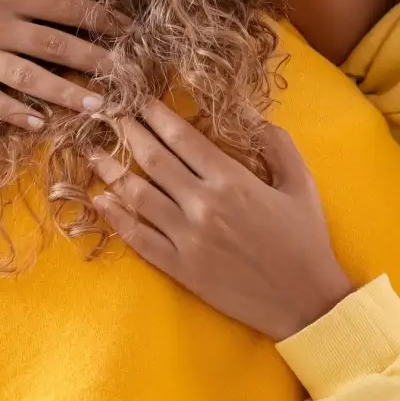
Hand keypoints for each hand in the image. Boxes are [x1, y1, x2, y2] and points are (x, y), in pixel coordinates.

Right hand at [0, 0, 127, 129]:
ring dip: (67, 93)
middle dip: (96, 61)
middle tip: (128, 76)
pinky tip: (42, 121)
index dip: (99, 18)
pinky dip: (16, 111)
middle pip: (54, 45)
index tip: (127, 30)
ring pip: (29, 78)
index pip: (63, 6)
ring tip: (100, 106)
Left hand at [89, 100, 354, 340]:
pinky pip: (138, 237)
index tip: (137, 99)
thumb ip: (275, 142)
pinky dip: (116, 217)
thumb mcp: (300, 183)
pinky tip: (100, 200)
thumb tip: (248, 110)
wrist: (305, 301)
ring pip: (137, 195)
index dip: (155, 114)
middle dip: (127, 132)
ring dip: (110, 170)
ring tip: (92, 152)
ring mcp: (187, 238)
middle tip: (106, 114)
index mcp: (232, 180)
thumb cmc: (306, 239)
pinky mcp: (179, 268)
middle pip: (152, 159)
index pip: (181, 137)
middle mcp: (203, 205)